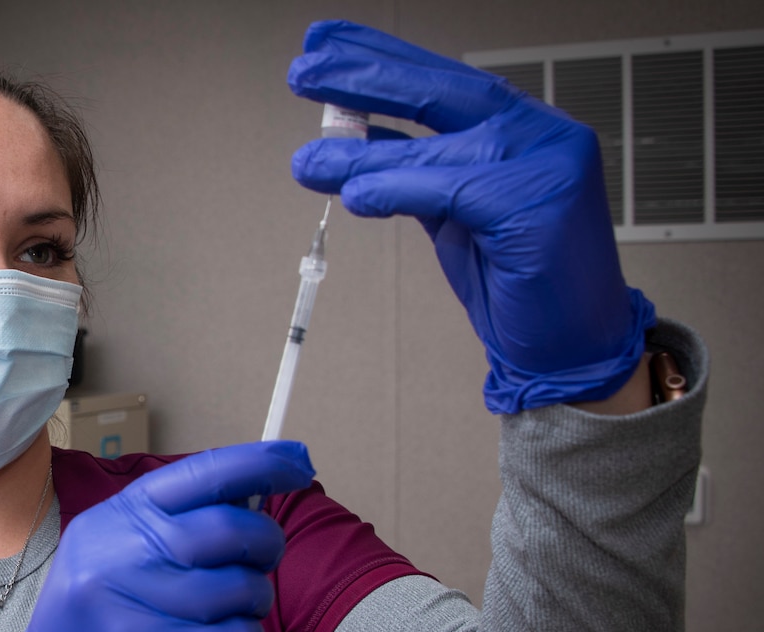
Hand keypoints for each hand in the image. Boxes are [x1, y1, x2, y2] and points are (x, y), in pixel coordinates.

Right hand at [0, 441, 314, 631]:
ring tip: (231, 610)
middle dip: (266, 540)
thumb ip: (173, 522)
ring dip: (255, 597)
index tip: (299, 462)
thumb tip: (255, 490)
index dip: (259, 463)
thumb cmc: (98, 621)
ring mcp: (138, 612)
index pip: (199, 474)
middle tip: (266, 555)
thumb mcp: (111, 553)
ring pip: (242, 586)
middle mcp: (119, 558)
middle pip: (229, 528)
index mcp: (112, 520)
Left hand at [288, 21, 655, 412]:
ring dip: (361, 153)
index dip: (381, 58)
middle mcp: (538, 134)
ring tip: (309, 160)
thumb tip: (351, 143)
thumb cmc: (519, 278)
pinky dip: (396, 189)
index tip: (325, 45)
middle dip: (364, 76)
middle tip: (303, 72)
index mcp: (520, 126)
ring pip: (437, 146)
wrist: (570, 342)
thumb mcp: (453, 213)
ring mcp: (547, 165)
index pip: (442, 79)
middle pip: (441, 90)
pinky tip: (356, 195)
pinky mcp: (538, 206)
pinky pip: (450, 189)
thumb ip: (413, 173)